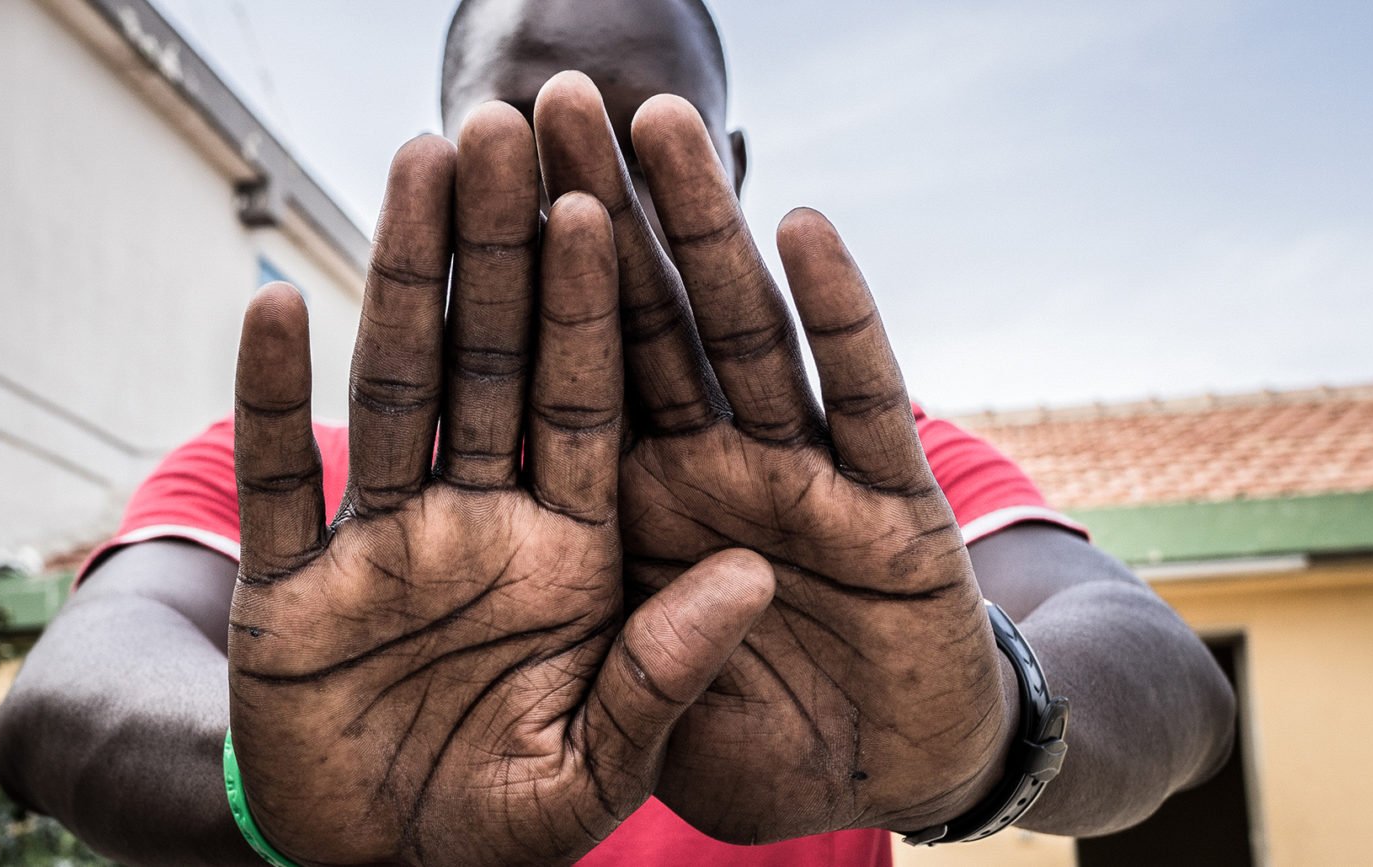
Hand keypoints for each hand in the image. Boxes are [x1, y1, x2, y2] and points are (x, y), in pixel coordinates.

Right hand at [226, 104, 773, 866]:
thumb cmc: (502, 825)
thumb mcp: (597, 769)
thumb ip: (667, 673)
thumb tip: (747, 573)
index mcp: (570, 556)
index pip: (587, 408)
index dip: (592, 310)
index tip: (602, 206)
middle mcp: (480, 526)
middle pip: (492, 366)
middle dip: (502, 253)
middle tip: (506, 132)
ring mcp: (383, 548)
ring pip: (393, 392)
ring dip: (403, 282)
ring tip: (416, 167)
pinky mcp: (290, 591)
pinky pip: (282, 483)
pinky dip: (270, 403)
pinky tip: (273, 305)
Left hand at [532, 73, 1018, 843]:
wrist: (882, 795)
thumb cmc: (749, 755)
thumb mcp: (622, 735)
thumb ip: (585, 657)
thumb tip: (531, 571)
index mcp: (624, 521)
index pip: (559, 385)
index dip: (519, 292)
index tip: (476, 188)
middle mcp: (706, 481)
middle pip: (638, 329)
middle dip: (596, 217)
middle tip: (550, 102)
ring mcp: (800, 485)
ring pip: (742, 337)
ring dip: (703, 231)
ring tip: (658, 121)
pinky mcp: (895, 511)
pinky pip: (864, 403)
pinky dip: (842, 318)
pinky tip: (805, 229)